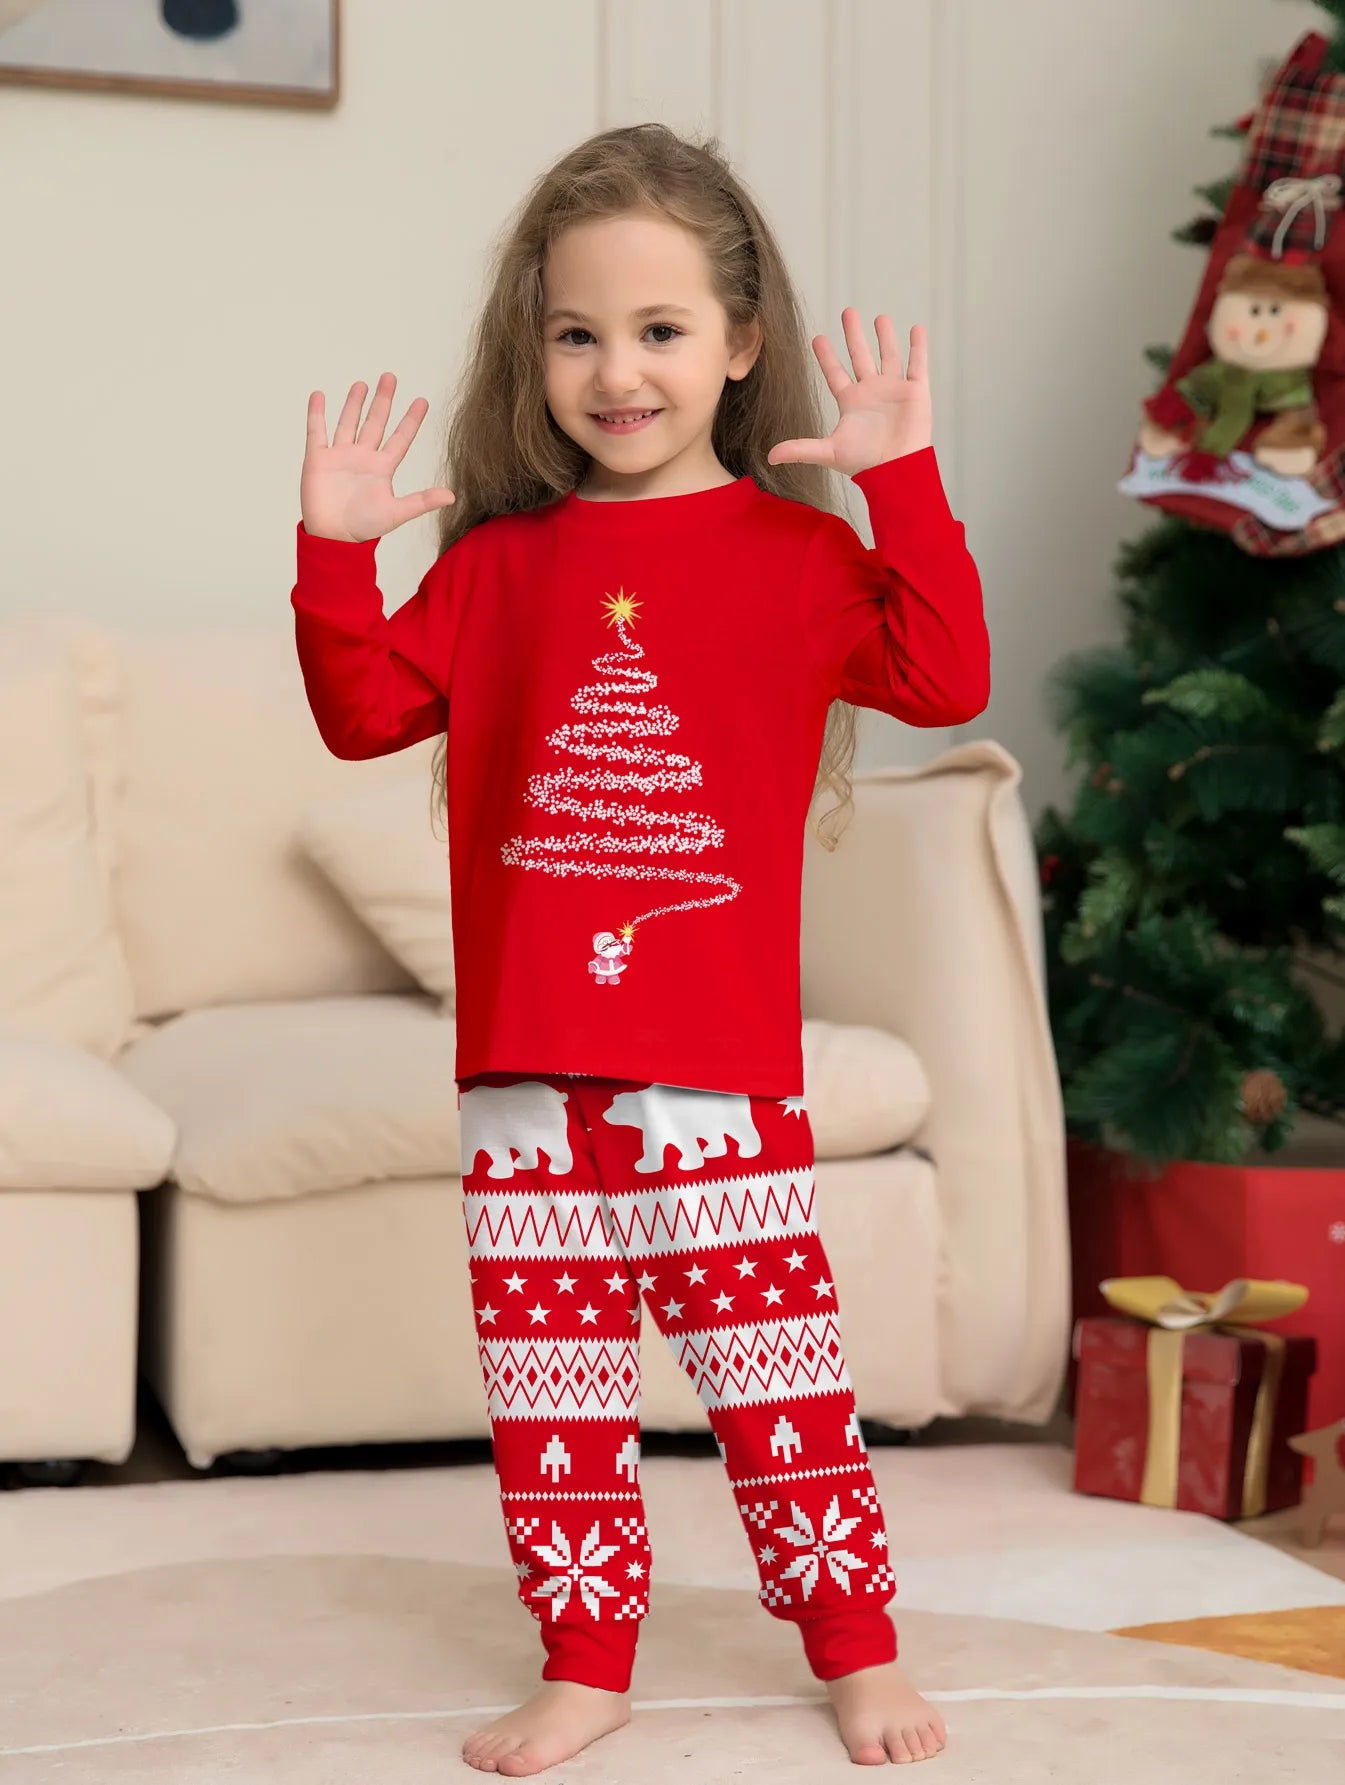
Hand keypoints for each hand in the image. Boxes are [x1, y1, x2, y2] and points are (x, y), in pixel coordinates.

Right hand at [300, 372, 455, 541]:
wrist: (333, 537)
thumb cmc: (364, 527)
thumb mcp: (397, 513)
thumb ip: (422, 501)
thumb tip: (453, 496)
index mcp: (382, 468)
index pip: (400, 438)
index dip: (411, 420)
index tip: (423, 401)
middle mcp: (363, 457)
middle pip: (375, 422)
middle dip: (383, 400)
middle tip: (390, 377)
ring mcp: (340, 456)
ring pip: (348, 423)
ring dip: (354, 404)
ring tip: (362, 384)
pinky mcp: (318, 459)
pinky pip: (316, 431)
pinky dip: (316, 414)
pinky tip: (319, 396)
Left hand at [767, 311, 931, 474]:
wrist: (897, 470)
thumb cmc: (865, 463)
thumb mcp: (829, 452)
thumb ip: (800, 449)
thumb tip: (770, 456)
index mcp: (851, 403)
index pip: (835, 374)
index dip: (826, 357)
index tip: (817, 338)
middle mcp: (871, 393)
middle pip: (860, 357)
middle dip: (854, 335)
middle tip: (847, 312)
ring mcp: (894, 391)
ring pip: (889, 356)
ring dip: (885, 337)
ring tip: (880, 317)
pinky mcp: (916, 392)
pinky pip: (918, 364)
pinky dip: (918, 347)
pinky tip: (917, 329)